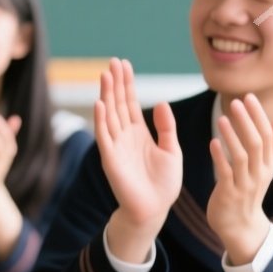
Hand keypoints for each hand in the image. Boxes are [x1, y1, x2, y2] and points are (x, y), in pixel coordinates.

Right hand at [95, 58, 180, 261]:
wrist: (154, 210)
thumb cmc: (163, 184)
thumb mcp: (172, 150)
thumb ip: (166, 127)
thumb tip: (159, 102)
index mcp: (139, 133)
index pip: (130, 103)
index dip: (127, 84)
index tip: (124, 64)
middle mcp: (124, 136)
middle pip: (118, 103)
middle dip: (115, 83)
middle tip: (113, 62)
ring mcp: (116, 146)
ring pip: (110, 114)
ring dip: (107, 94)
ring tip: (106, 75)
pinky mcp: (111, 159)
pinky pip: (104, 135)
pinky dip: (101, 119)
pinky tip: (100, 103)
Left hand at [207, 94, 272, 263]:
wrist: (241, 226)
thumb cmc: (249, 191)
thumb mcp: (264, 167)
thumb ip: (272, 144)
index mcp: (268, 164)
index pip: (267, 136)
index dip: (258, 116)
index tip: (249, 97)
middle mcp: (260, 172)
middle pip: (257, 142)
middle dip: (247, 121)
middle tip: (236, 101)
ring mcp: (246, 183)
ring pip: (242, 156)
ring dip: (233, 136)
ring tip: (222, 118)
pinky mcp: (230, 193)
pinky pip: (226, 173)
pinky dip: (221, 157)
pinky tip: (213, 142)